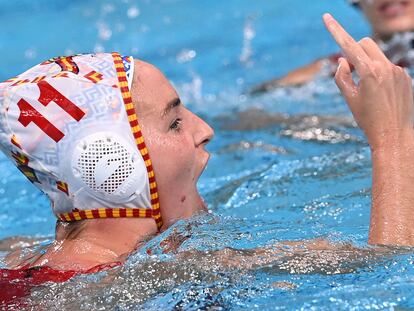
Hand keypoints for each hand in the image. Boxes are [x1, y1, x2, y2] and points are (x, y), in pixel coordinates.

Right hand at [323, 14, 413, 149]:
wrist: (394, 135)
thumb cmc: (368, 120)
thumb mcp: (349, 99)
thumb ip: (342, 77)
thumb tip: (343, 61)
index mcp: (368, 72)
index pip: (348, 45)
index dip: (335, 30)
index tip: (326, 17)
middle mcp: (385, 67)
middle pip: (365, 43)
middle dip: (355, 50)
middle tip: (350, 70)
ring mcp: (398, 71)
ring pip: (377, 54)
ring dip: (367, 62)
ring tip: (367, 87)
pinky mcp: (405, 77)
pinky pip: (388, 66)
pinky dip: (380, 73)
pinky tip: (381, 94)